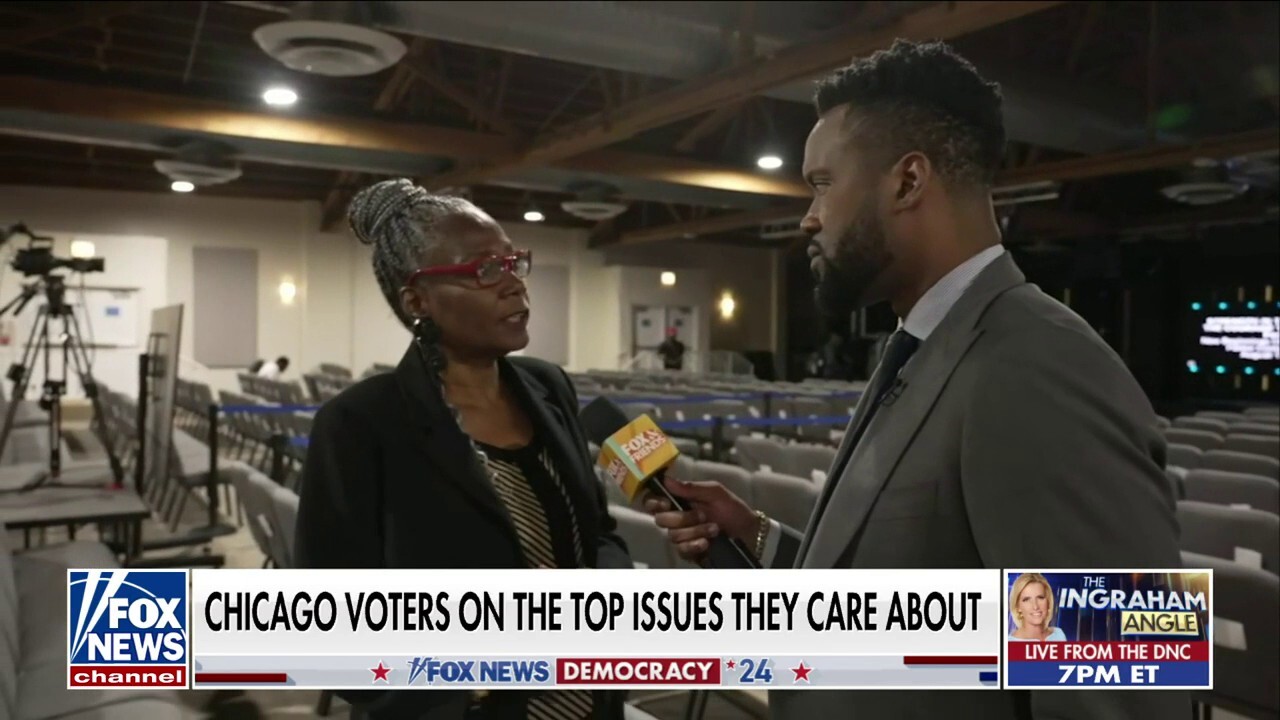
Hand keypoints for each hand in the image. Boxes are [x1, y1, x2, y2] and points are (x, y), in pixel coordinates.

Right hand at [643, 477, 757, 563]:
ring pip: (673, 536)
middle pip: (660, 520)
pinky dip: (694, 546)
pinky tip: (707, 543)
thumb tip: (667, 479)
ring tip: (714, 529)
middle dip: (683, 518)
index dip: (652, 502)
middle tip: (703, 515)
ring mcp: (682, 536)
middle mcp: (677, 518)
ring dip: (695, 532)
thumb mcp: (716, 493)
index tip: (665, 503)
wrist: (749, 534)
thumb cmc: (733, 510)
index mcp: (680, 501)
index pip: (654, 501)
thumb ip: (691, 488)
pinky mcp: (688, 552)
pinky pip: (681, 550)